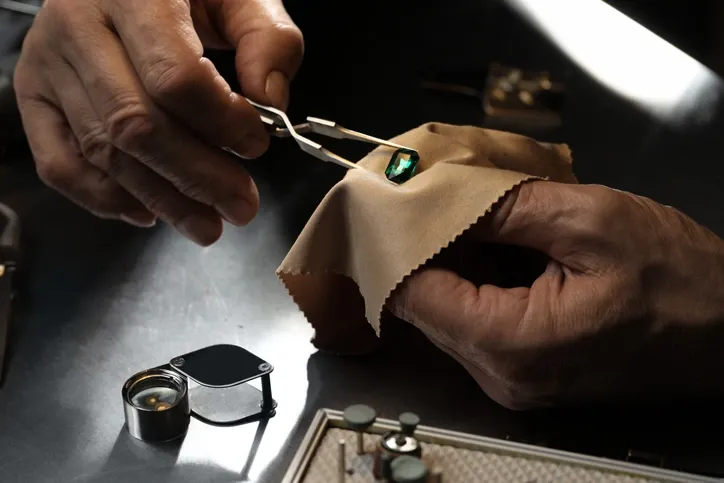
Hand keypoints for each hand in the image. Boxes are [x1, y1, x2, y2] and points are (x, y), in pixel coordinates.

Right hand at [14, 0, 302, 244]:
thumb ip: (268, 38)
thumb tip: (271, 102)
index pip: (175, 76)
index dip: (221, 122)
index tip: (257, 144)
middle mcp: (77, 25)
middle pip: (136, 125)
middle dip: (197, 177)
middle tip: (241, 206)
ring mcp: (47, 62)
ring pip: (103, 151)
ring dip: (161, 199)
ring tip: (208, 223)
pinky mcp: (33, 94)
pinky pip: (59, 164)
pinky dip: (105, 199)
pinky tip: (149, 212)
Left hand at [387, 181, 723, 409]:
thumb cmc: (677, 277)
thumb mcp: (590, 220)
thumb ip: (503, 209)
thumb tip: (438, 194)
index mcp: (509, 343)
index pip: (412, 293)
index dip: (400, 242)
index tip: (400, 199)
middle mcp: (499, 375)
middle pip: (424, 305)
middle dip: (427, 248)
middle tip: (439, 195)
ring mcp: (510, 379)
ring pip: (448, 312)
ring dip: (455, 262)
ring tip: (479, 217)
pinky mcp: (523, 373)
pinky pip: (476, 322)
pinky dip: (478, 282)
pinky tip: (501, 246)